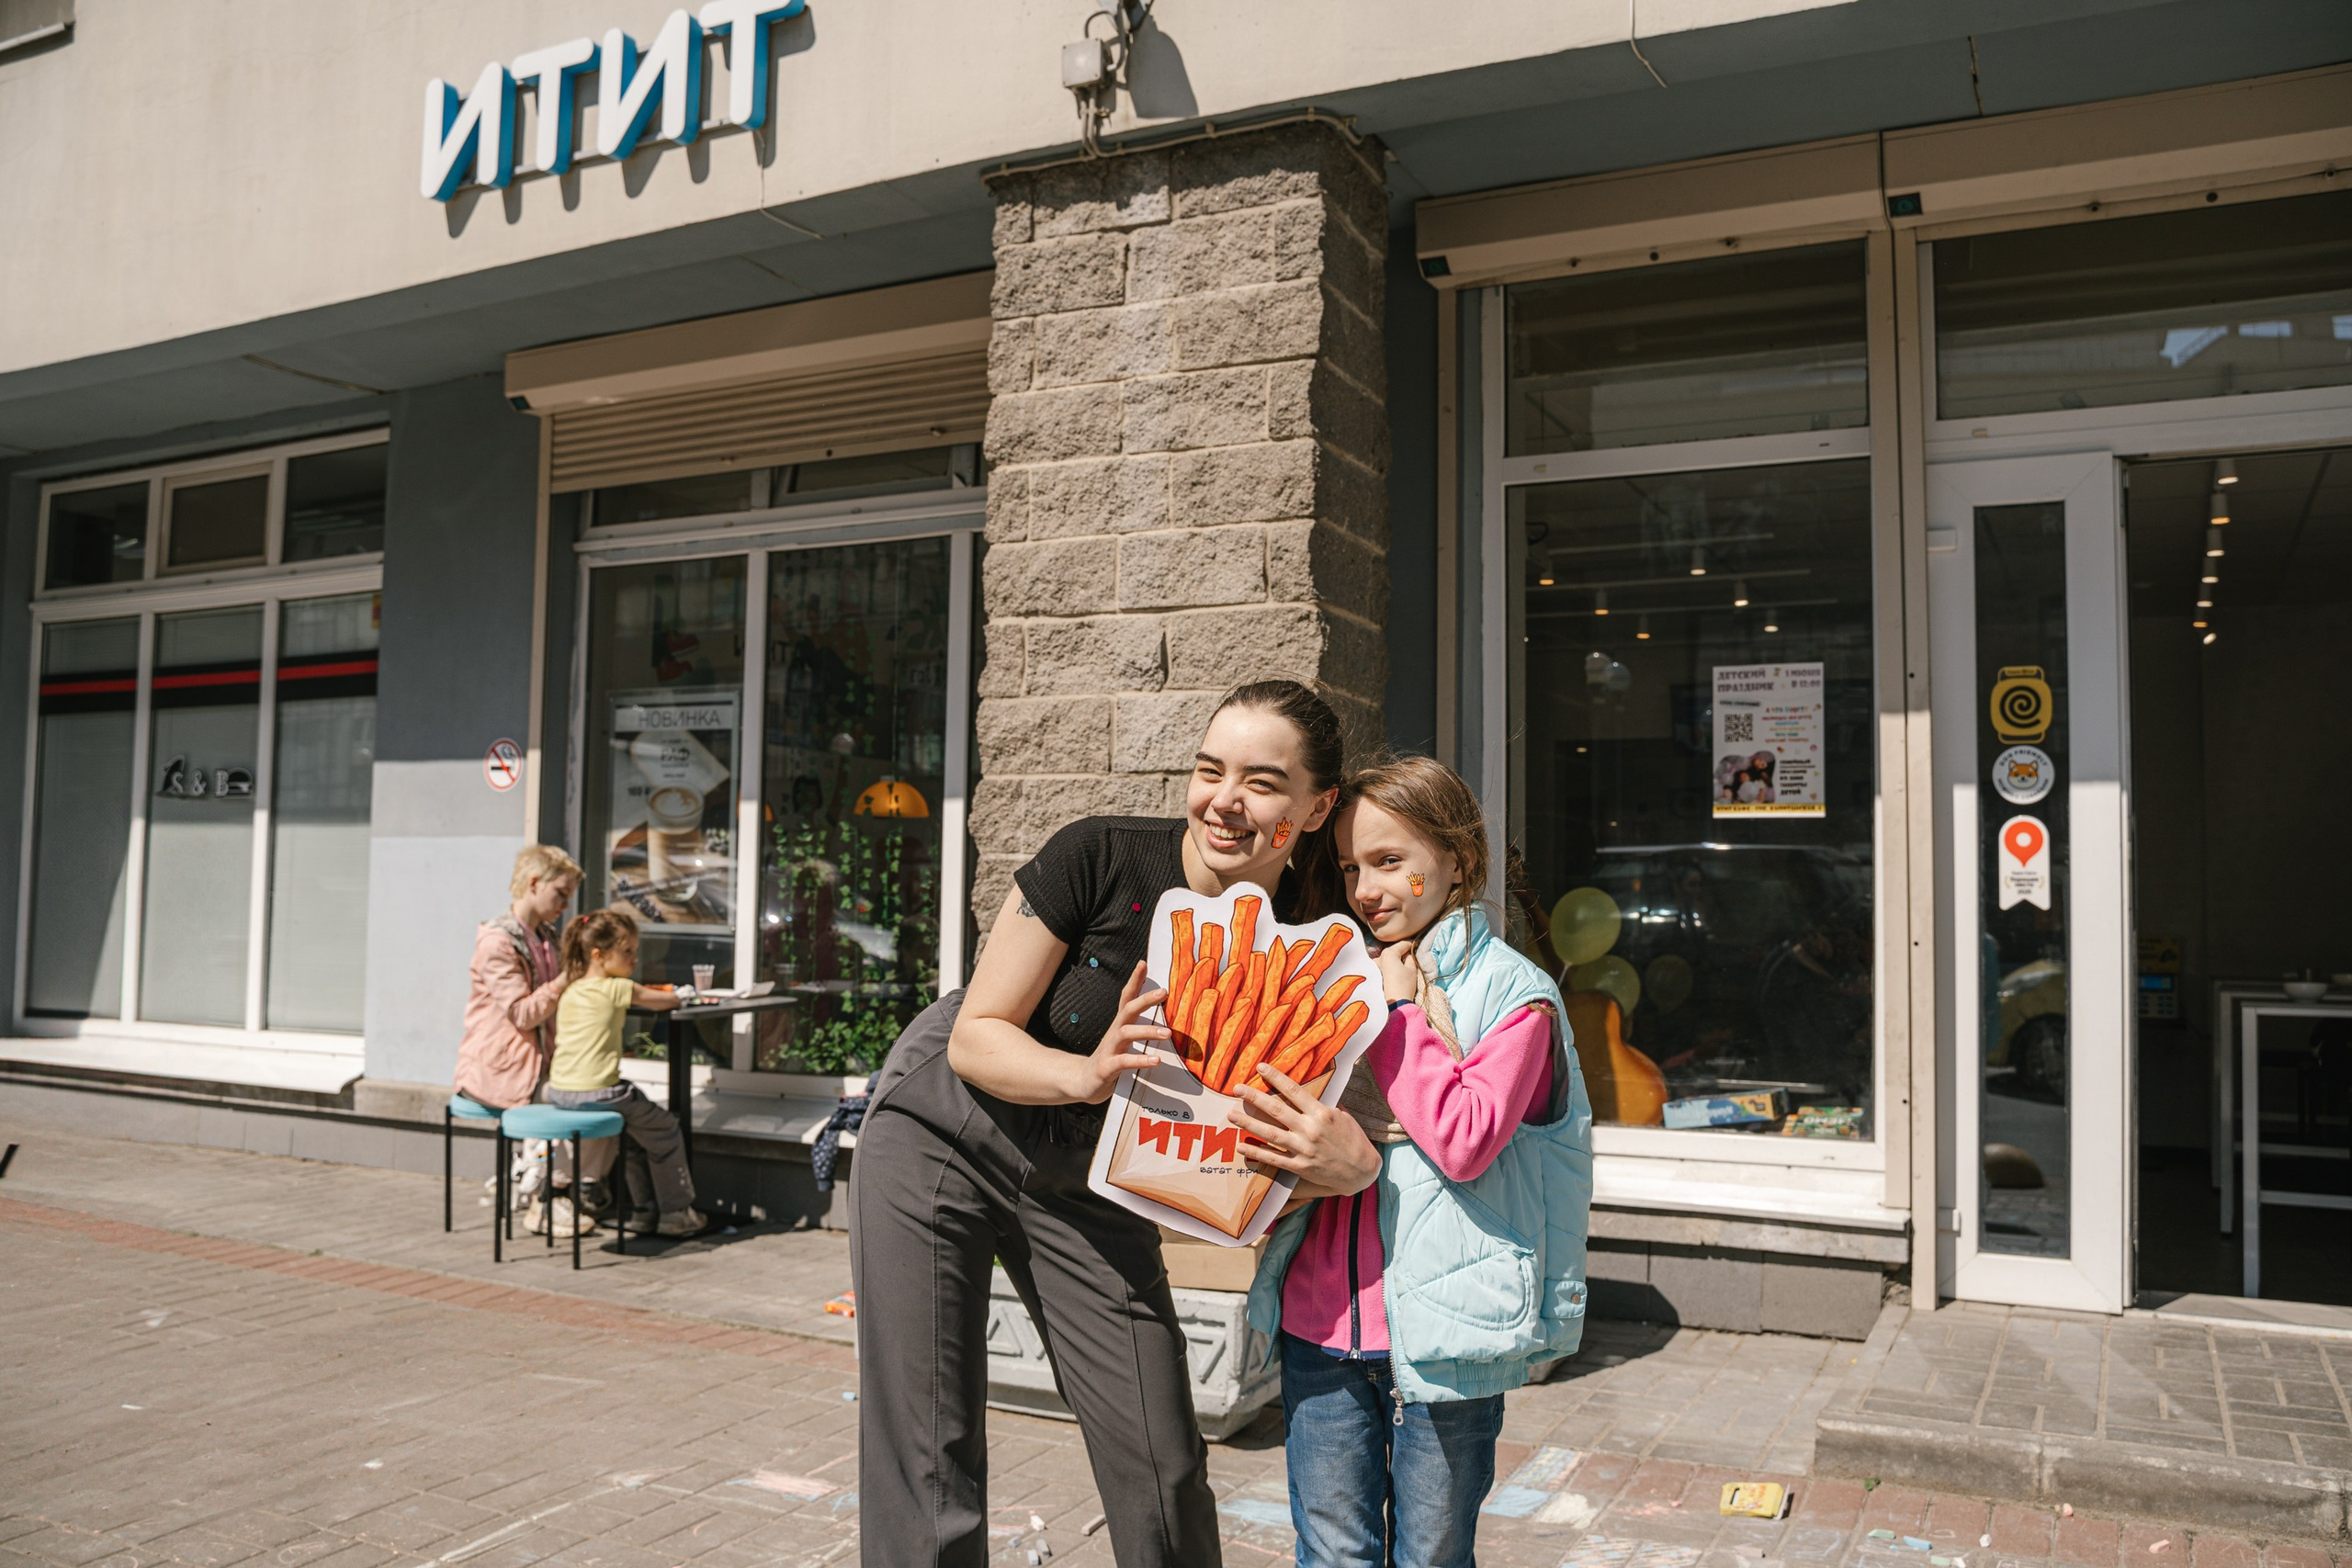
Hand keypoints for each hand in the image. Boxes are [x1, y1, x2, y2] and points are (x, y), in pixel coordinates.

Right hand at [1062, 961, 1171, 1103]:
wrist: (1082, 1082)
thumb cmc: (1110, 1058)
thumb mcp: (1124, 1040)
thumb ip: (1139, 1027)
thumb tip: (1163, 1019)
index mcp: (1119, 1025)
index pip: (1126, 998)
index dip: (1134, 980)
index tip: (1143, 963)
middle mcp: (1114, 1033)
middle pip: (1127, 1010)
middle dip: (1144, 999)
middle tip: (1164, 992)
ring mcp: (1108, 1049)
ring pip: (1125, 1034)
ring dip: (1147, 1031)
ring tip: (1167, 1033)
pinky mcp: (1106, 1068)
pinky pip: (1123, 1062)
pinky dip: (1140, 1059)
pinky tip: (1155, 1060)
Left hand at [1227, 1065, 1378, 1194]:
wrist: (1362, 1171)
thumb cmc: (1353, 1139)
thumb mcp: (1342, 1115)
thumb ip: (1323, 1103)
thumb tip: (1308, 1088)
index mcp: (1321, 1113)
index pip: (1293, 1090)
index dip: (1275, 1077)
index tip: (1260, 1067)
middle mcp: (1310, 1130)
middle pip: (1276, 1110)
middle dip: (1254, 1097)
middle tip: (1236, 1088)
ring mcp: (1303, 1149)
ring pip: (1270, 1134)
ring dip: (1248, 1123)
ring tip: (1231, 1115)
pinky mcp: (1299, 1167)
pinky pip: (1273, 1158)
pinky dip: (1256, 1153)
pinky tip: (1242, 1146)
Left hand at [1377, 938, 1421, 1003]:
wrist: (1394, 1003)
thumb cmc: (1404, 985)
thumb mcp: (1412, 969)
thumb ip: (1410, 957)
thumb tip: (1408, 953)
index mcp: (1389, 953)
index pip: (1403, 944)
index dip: (1412, 945)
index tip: (1417, 947)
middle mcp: (1379, 956)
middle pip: (1394, 951)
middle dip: (1402, 953)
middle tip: (1411, 957)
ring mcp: (1374, 965)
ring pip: (1388, 958)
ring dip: (1395, 960)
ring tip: (1404, 966)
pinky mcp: (1373, 974)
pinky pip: (1383, 966)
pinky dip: (1389, 966)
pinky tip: (1396, 972)